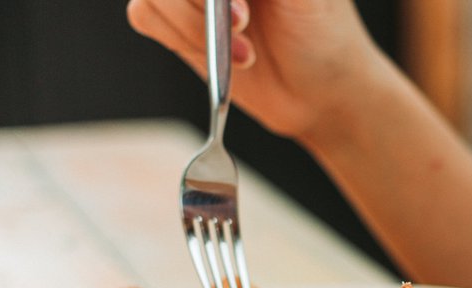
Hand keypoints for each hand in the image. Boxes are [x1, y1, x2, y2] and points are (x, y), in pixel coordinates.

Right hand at [127, 0, 388, 137]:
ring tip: (244, 52)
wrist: (322, 95)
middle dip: (204, 2)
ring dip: (194, 25)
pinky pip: (144, 14)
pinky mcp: (179, 25)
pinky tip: (227, 59)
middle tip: (244, 23)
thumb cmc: (326, 34)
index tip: (243, 9)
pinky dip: (179, 37)